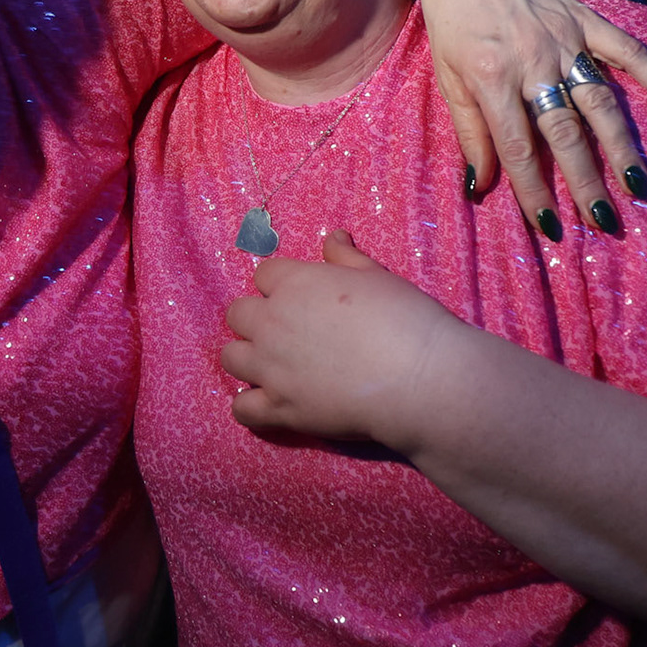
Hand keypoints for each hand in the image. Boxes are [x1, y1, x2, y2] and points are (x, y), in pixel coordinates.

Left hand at [223, 230, 461, 444]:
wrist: (416, 376)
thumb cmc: (402, 317)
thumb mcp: (376, 275)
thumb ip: (345, 257)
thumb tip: (333, 237)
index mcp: (294, 284)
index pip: (264, 274)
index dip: (280, 285)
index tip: (299, 298)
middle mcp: (272, 322)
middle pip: (237, 314)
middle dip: (256, 319)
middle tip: (285, 332)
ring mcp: (271, 368)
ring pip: (230, 358)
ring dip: (248, 359)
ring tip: (273, 366)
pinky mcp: (279, 408)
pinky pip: (241, 408)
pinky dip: (251, 406)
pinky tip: (271, 403)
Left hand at [414, 0, 646, 233]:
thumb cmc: (451, 23)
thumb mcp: (447, 78)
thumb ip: (469, 132)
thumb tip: (481, 185)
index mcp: (491, 77)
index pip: (518, 147)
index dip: (534, 191)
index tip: (550, 227)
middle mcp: (532, 60)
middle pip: (565, 131)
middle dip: (585, 180)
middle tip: (604, 221)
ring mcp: (564, 39)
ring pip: (601, 100)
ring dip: (622, 146)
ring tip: (638, 186)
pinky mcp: (586, 19)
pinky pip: (628, 52)